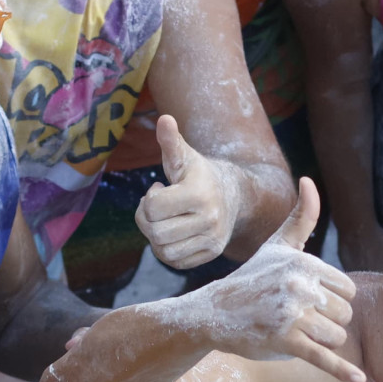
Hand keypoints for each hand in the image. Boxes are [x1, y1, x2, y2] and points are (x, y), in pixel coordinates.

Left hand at [137, 115, 238, 270]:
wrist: (234, 194)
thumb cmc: (200, 173)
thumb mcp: (184, 156)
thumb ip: (171, 141)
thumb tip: (164, 119)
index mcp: (200, 193)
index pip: (153, 208)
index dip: (149, 198)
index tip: (160, 187)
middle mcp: (210, 219)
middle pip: (156, 233)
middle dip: (147, 219)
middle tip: (157, 207)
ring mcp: (213, 239)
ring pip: (163, 251)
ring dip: (155, 237)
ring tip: (164, 221)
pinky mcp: (212, 253)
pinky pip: (175, 262)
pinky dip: (166, 250)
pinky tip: (172, 234)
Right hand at [194, 178, 364, 381]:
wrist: (213, 312)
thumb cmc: (251, 279)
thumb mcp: (277, 246)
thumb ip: (301, 217)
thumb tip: (309, 179)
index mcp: (304, 263)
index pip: (348, 291)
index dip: (332, 300)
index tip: (308, 301)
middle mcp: (299, 285)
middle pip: (346, 314)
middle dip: (328, 322)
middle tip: (298, 319)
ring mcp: (291, 314)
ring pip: (337, 336)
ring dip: (321, 342)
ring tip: (295, 333)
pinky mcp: (284, 342)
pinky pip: (323, 358)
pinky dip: (342, 372)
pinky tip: (357, 380)